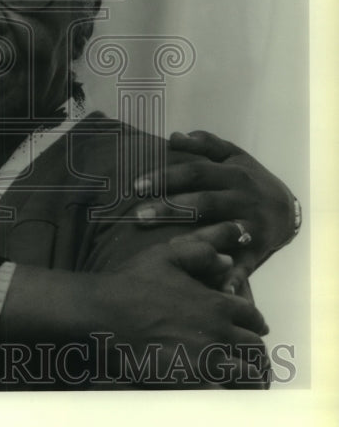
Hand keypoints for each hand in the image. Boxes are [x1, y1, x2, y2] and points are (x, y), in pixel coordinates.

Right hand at [97, 234, 269, 386]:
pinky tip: (222, 391)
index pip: (253, 318)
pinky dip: (226, 392)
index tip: (255, 329)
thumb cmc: (133, 281)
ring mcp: (205, 359)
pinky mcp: (190, 380)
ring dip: (249, 375)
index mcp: (217, 304)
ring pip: (245, 374)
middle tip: (253, 357)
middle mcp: (218, 333)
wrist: (104, 313)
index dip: (256, 323)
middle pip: (254, 349)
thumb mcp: (166, 254)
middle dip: (256, 352)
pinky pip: (221, 392)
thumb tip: (229, 262)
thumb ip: (202, 253)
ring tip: (248, 380)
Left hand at [130, 129, 297, 292]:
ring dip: (197, 241)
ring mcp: (251, 225)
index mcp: (232, 174)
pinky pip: (244, 265)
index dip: (167, 177)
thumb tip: (174, 136)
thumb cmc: (250, 179)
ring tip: (169, 249)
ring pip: (222, 231)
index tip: (136, 185)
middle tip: (138, 217)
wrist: (288, 208)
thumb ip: (205, 144)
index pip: (195, 172)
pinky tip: (219, 290)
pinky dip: (233, 277)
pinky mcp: (257, 250)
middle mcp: (242, 198)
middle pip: (204, 201)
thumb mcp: (233, 156)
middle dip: (170, 209)